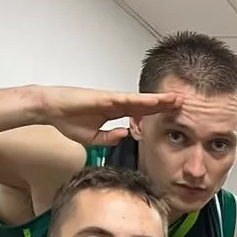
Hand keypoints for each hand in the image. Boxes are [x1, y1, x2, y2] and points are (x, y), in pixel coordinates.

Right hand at [30, 85, 184, 147]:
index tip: (175, 115)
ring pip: (142, 100)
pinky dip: (143, 101)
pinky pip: (128, 100)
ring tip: (178, 100)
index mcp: (116, 112)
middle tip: (186, 104)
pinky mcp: (105, 98)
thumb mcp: (93, 138)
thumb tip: (124, 136)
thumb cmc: (68, 118)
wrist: (50, 108)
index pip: (143, 113)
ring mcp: (112, 99)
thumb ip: (109, 138)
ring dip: (160, 100)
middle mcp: (117, 103)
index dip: (159, 113)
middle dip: (166, 104)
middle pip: (147, 104)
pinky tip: (156, 101)